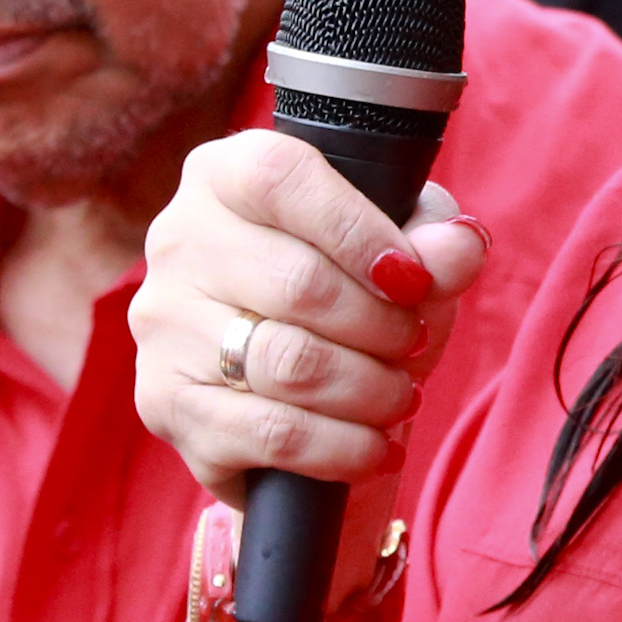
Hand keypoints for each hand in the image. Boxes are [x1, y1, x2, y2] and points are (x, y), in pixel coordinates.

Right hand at [130, 131, 486, 507]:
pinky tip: (375, 446)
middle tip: (414, 344)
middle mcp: (179, 240)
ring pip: (290, 364)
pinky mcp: (168, 405)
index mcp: (223, 175)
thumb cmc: (348, 291)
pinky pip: (272, 433)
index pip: (281, 179)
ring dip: (370, 389)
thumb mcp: (399, 247)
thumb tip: (457, 250)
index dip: (358, 231)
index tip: (412, 280)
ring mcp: (165, 325)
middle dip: (382, 326)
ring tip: (401, 395)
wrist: (292, 386)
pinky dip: (342, 447)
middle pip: (298, 283)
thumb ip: (433, 239)